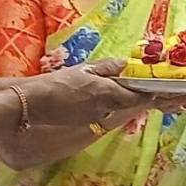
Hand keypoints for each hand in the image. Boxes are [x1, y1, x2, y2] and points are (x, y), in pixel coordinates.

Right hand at [18, 59, 151, 127]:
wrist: (34, 103)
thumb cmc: (57, 82)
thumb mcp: (83, 69)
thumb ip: (107, 67)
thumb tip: (125, 64)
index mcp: (108, 92)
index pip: (137, 97)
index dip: (147, 94)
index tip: (152, 88)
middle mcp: (106, 108)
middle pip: (127, 103)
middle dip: (132, 95)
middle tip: (131, 84)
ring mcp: (95, 117)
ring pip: (112, 107)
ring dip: (114, 99)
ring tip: (105, 86)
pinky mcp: (84, 122)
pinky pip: (99, 112)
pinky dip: (100, 104)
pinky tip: (89, 96)